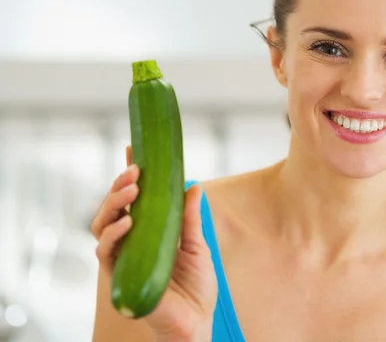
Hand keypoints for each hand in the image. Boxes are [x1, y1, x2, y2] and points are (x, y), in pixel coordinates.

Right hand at [90, 146, 217, 339]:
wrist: (197, 322)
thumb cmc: (196, 287)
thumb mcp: (196, 244)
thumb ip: (190, 217)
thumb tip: (194, 185)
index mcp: (149, 231)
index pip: (134, 199)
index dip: (130, 175)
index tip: (134, 150)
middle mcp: (131, 241)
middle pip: (114, 207)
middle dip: (120, 186)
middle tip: (134, 170)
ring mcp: (122, 258)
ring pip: (102, 224)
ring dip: (114, 204)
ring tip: (132, 189)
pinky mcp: (118, 276)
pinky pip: (106, 252)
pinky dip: (114, 234)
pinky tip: (127, 223)